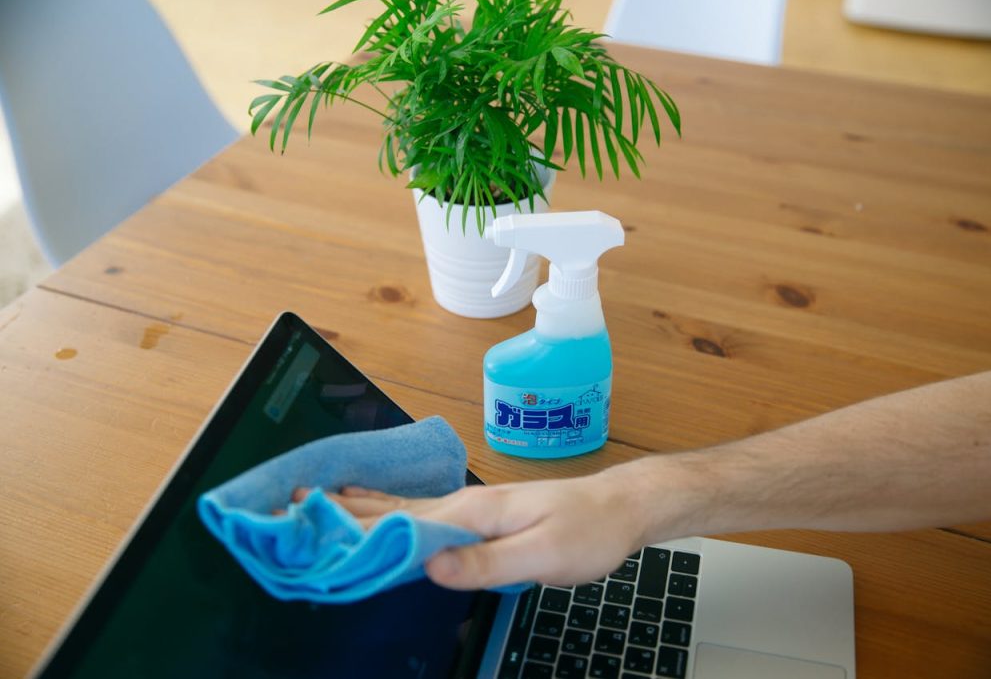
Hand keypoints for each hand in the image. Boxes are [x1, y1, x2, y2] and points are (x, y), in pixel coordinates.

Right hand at [290, 471, 647, 589]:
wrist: (617, 508)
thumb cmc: (586, 531)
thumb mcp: (542, 554)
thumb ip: (486, 562)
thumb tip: (433, 568)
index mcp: (472, 511)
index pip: (402, 523)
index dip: (357, 529)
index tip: (312, 530)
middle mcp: (465, 503)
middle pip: (393, 509)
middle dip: (344, 512)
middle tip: (292, 508)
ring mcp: (471, 507)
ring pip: (404, 508)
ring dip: (361, 508)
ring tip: (320, 503)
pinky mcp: (480, 517)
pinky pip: (424, 514)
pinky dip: (391, 511)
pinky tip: (378, 506)